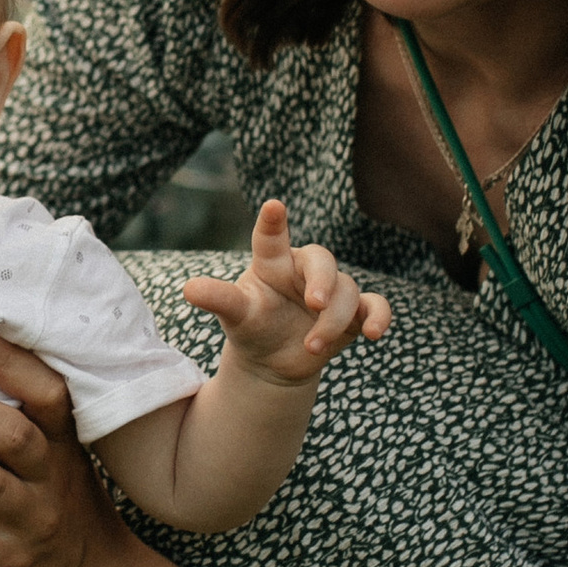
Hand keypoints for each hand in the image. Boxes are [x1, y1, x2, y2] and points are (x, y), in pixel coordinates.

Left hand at [182, 199, 388, 385]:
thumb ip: (219, 299)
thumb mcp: (234, 315)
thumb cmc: (251, 327)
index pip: (271, 238)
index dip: (274, 222)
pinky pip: (375, 305)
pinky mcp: (354, 313)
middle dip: (323, 282)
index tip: (273, 206)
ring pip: (348, 290)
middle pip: (322, 260)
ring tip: (311, 346)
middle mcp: (304, 270)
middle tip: (316, 304)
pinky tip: (374, 334)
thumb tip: (188, 288)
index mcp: (272, 263)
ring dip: (334, 321)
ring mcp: (333, 290)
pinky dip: (379, 317)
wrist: (274, 360)